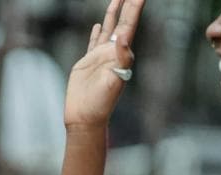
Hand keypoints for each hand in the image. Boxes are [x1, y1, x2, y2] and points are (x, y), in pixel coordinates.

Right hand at [63, 0, 144, 129]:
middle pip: (121, 23)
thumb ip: (121, 60)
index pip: (129, 26)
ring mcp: (99, 57)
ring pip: (108, 29)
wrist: (85, 117)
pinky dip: (97, 32)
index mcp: (120, 55)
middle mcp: (112, 53)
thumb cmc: (101, 104)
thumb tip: (122, 38)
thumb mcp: (113, 82)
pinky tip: (98, 25)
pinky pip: (93, 42)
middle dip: (127, 5)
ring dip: (113, 14)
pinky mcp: (87, 62)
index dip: (135, 9)